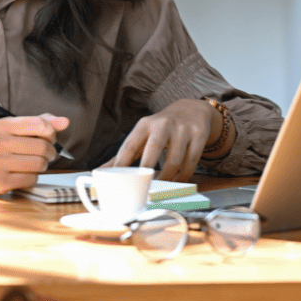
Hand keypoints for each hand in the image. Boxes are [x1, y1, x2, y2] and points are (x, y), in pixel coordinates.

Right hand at [0, 114, 68, 195]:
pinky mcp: (0, 181)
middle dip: (50, 151)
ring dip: (43, 165)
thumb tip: (64, 122)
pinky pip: (31, 179)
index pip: (39, 124)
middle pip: (42, 146)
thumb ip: (38, 123)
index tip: (50, 137)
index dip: (51, 132)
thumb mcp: (13, 130)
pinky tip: (24, 173)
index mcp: (2, 125)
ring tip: (35, 163)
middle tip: (46, 154)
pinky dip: (33, 177)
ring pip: (39, 164)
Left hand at [104, 99, 218, 182]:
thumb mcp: (142, 134)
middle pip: (153, 150)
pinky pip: (191, 163)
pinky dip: (183, 178)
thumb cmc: (161, 128)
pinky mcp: (198, 136)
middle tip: (141, 189)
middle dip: (147, 171)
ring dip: (167, 180)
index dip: (121, 164)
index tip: (115, 181)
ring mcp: (182, 130)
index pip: (129, 145)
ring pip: (174, 161)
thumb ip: (125, 153)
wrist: (191, 111)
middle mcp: (163, 125)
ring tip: (160, 190)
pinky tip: (177, 184)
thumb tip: (101, 172)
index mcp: (144, 124)